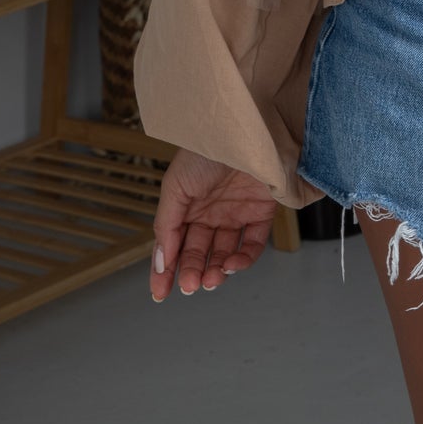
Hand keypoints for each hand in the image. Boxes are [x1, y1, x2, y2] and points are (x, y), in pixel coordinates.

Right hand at [148, 147, 279, 302]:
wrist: (243, 130)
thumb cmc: (204, 151)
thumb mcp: (175, 187)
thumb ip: (166, 226)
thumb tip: (161, 262)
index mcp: (186, 206)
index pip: (173, 245)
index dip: (165, 270)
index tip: (160, 294)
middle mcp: (211, 212)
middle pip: (198, 252)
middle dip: (192, 272)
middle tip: (190, 286)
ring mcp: (236, 213)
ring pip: (224, 253)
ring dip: (216, 271)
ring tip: (211, 280)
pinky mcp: (262, 212)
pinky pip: (252, 243)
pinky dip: (242, 259)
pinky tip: (231, 266)